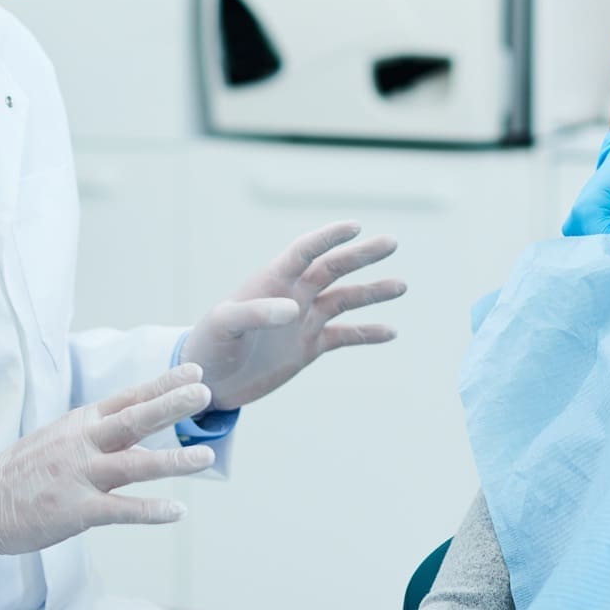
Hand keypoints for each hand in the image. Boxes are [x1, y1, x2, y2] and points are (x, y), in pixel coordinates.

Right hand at [0, 364, 217, 556]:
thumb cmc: (25, 470)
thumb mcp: (60, 438)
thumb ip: (100, 435)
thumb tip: (141, 438)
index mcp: (80, 423)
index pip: (128, 397)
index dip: (162, 384)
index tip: (194, 369)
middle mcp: (82, 444)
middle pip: (134, 420)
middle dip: (170, 405)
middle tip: (204, 392)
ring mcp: (80, 476)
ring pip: (134, 465)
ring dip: (173, 461)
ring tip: (207, 458)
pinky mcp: (76, 510)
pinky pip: (120, 509)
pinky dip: (151, 511)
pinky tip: (178, 511)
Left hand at [183, 222, 404, 410]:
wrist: (207, 382)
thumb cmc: (208, 346)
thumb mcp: (223, 326)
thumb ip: (254, 313)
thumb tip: (292, 308)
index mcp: (271, 282)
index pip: (304, 252)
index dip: (328, 237)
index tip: (355, 226)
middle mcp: (292, 295)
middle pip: (333, 269)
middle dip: (362, 256)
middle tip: (392, 242)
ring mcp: (303, 321)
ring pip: (345, 299)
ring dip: (372, 292)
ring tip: (401, 285)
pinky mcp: (308, 347)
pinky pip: (344, 336)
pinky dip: (367, 333)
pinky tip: (391, 332)